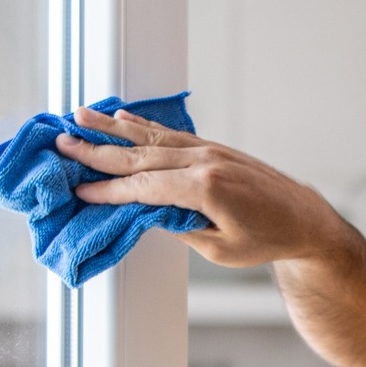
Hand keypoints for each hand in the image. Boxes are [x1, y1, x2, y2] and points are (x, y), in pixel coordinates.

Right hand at [54, 109, 342, 267]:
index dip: (107, 190)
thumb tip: (143, 212)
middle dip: (96, 150)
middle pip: (138, 156)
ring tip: (78, 117)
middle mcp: (204, 162)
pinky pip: (170, 135)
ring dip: (111, 128)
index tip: (77, 189)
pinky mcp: (213, 148)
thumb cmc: (266, 240)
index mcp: (204, 188)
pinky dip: (143, 126)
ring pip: (150, 138)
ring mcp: (209, 150)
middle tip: (61, 143)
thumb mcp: (219, 249)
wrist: (304, 219)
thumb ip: (180, 226)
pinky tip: (121, 118)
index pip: (142, 188)